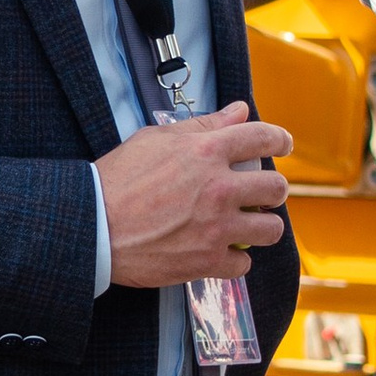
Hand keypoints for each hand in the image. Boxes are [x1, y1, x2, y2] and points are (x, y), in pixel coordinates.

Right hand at [98, 100, 290, 289]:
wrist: (92, 226)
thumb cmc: (117, 179)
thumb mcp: (155, 139)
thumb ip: (202, 125)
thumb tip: (239, 112)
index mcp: (207, 151)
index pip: (262, 137)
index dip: (279, 139)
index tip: (283, 144)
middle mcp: (219, 188)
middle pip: (276, 188)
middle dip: (273, 190)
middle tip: (261, 194)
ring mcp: (216, 227)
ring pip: (270, 229)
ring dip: (262, 226)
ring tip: (248, 225)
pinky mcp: (207, 260)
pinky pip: (244, 264)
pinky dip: (235, 260)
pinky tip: (221, 253)